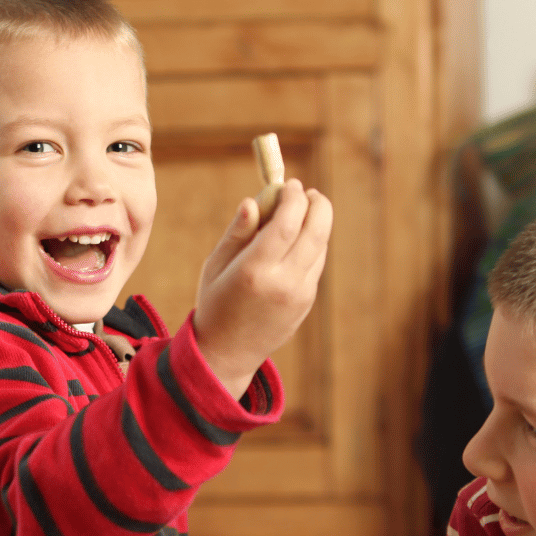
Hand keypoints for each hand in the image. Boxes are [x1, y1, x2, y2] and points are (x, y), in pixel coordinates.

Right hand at [193, 179, 331, 399]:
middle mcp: (283, 282)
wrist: (228, 352)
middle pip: (315, 232)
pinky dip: (313, 244)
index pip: (287, 223)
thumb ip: (237, 232)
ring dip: (317, 223)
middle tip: (309, 192)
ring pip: (320, 246)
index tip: (289, 184)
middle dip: (317, 205)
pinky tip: (299, 237)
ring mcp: (300, 294)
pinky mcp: (307, 302)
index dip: (293, 198)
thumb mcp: (216, 264)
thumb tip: (254, 201)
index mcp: (255, 270)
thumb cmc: (215, 301)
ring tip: (303, 210)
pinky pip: (316, 264)